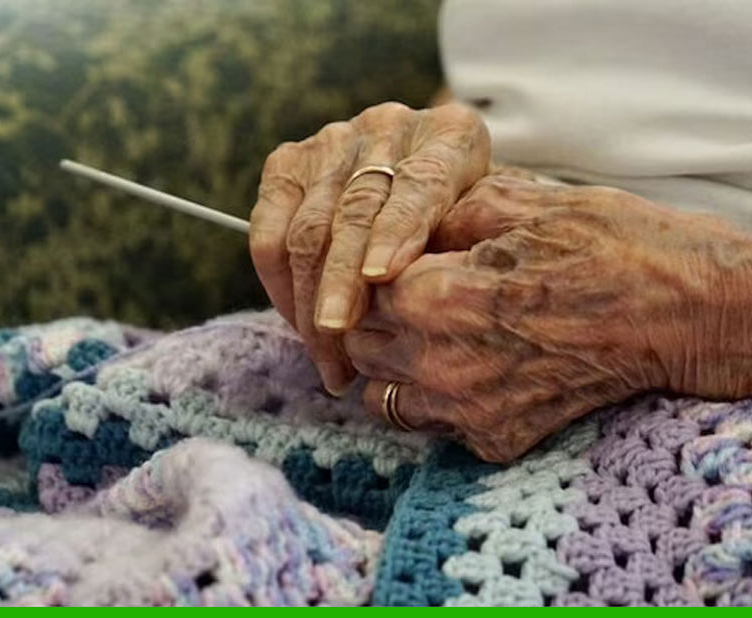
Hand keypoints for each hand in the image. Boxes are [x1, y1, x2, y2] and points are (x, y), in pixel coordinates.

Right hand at [248, 101, 490, 393]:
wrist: (431, 178)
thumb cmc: (466, 222)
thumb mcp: (482, 231)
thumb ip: (461, 250)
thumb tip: (425, 305)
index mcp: (452, 137)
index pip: (419, 185)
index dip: (395, 231)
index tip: (379, 277)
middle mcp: (390, 127)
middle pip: (355, 211)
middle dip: (342, 281)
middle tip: (339, 337)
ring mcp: (335, 140)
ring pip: (308, 227)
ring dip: (309, 300)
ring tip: (328, 357)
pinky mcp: (289, 162)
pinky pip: (269, 230)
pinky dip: (278, 283)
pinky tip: (299, 324)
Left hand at [344, 176, 749, 461]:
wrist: (693, 315)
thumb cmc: (618, 247)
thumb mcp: (525, 203)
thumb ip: (444, 214)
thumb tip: (401, 226)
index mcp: (439, 299)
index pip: (357, 289)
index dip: (373, 267)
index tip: (396, 256)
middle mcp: (443, 366)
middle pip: (361, 347)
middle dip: (374, 318)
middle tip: (411, 293)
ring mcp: (471, 412)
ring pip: (383, 399)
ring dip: (396, 367)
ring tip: (435, 334)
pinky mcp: (500, 442)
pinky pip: (435, 428)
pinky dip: (439, 401)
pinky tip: (476, 366)